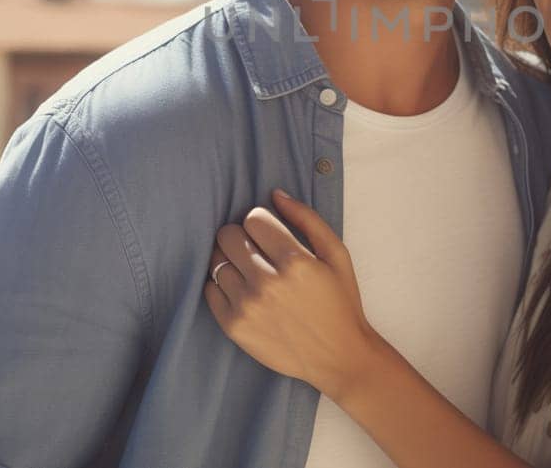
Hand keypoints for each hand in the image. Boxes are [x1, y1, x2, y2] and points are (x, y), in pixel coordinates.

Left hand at [204, 189, 380, 398]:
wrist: (339, 356)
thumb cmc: (341, 302)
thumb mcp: (337, 254)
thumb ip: (307, 219)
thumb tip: (275, 194)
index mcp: (294, 261)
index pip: (253, 218)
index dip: (261, 221)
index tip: (270, 233)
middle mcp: (267, 283)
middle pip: (228, 236)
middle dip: (241, 236)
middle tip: (257, 249)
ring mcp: (247, 306)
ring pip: (216, 261)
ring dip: (231, 261)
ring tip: (251, 272)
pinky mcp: (234, 326)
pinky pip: (209, 290)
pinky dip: (222, 285)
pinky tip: (243, 290)